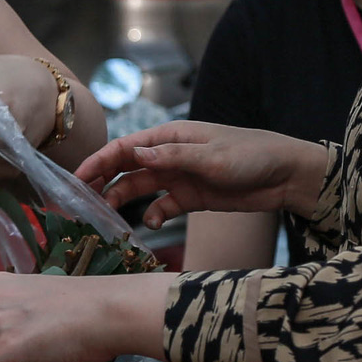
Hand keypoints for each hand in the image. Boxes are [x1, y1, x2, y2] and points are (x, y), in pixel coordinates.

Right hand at [73, 121, 330, 226]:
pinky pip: (162, 207)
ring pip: (140, 189)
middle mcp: (170, 154)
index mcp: (171, 135)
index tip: (74, 180)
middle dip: (101, 183)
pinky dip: (152, 217)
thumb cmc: (252, 155)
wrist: (286, 176)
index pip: (125, 147)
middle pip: (126, 168)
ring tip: (106, 219)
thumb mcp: (211, 156)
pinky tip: (151, 226)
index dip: (98, 162)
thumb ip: (172, 155)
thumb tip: (133, 152)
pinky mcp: (192, 197)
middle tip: (77, 203)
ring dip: (122, 202)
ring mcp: (180, 177)